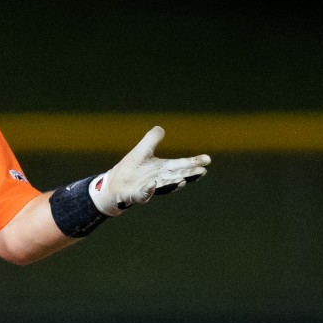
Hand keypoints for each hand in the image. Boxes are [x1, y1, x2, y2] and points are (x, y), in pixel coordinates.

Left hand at [92, 126, 210, 215]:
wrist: (114, 184)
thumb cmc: (131, 169)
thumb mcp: (142, 151)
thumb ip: (151, 140)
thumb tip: (161, 128)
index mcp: (162, 169)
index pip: (181, 165)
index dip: (194, 162)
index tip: (208, 160)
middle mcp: (159, 179)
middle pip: (177, 176)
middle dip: (189, 174)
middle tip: (203, 171)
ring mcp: (149, 187)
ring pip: (164, 186)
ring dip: (174, 183)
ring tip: (184, 180)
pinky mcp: (136, 194)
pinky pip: (143, 193)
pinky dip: (148, 190)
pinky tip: (152, 184)